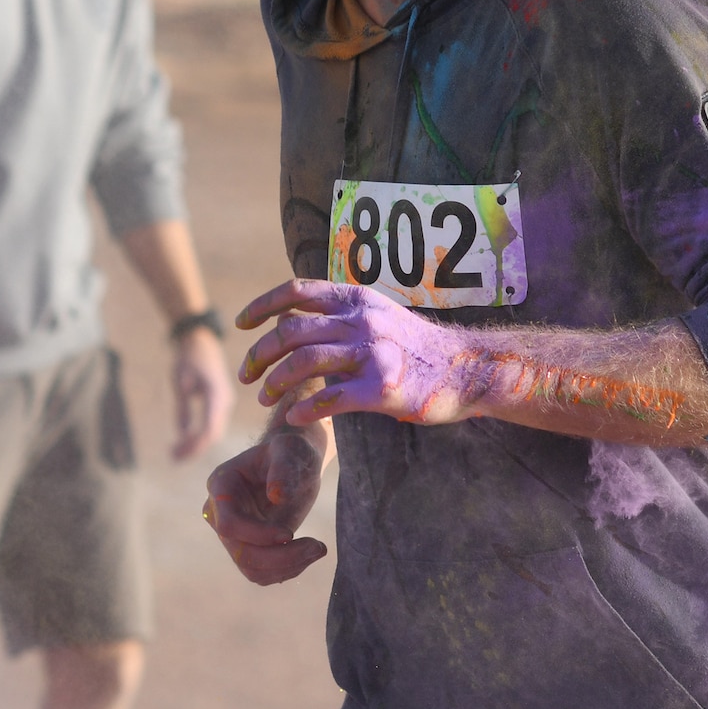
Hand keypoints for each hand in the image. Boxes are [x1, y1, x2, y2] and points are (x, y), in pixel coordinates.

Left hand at [169, 326, 234, 460]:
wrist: (199, 337)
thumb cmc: (188, 355)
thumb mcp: (180, 379)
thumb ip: (182, 405)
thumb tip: (181, 432)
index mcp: (217, 393)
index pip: (210, 427)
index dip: (195, 444)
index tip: (178, 455)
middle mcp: (224, 400)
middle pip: (213, 433)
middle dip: (194, 448)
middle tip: (172, 459)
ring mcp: (224, 401)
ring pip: (213, 430)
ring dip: (195, 443)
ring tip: (174, 455)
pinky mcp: (219, 401)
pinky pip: (211, 423)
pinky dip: (198, 435)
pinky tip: (183, 442)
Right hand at [203, 424, 329, 583]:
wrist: (295, 463)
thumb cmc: (291, 451)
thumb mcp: (291, 450)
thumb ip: (284, 468)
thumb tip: (276, 497)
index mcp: (221, 486)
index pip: (228, 524)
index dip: (257, 534)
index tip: (289, 533)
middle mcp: (219, 513)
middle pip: (240, 552)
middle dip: (280, 556)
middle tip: (318, 547)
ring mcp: (232, 534)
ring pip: (251, 568)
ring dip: (287, 566)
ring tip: (318, 548)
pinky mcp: (248, 548)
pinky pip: (262, 573)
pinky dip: (288, 569)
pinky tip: (309, 552)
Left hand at [237, 278, 472, 427]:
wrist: (466, 369)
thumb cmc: (415, 347)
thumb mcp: (377, 314)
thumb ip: (337, 314)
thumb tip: (287, 316)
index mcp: (356, 299)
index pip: (297, 291)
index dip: (262, 306)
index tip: (241, 324)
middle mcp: (361, 320)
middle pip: (291, 331)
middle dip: (259, 354)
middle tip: (246, 375)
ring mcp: (372, 353)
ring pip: (304, 362)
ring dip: (276, 383)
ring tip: (264, 399)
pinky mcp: (382, 388)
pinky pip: (331, 398)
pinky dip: (305, 409)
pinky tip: (293, 417)